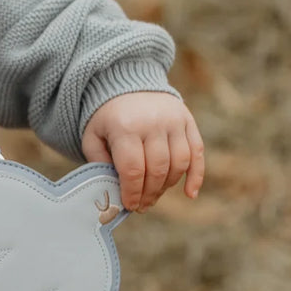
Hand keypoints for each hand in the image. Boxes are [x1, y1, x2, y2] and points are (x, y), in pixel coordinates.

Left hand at [81, 92, 204, 211]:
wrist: (128, 84)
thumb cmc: (108, 118)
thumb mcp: (93, 136)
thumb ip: (99, 163)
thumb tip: (115, 191)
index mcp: (125, 126)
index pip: (133, 169)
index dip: (132, 192)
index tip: (130, 205)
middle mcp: (153, 122)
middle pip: (157, 169)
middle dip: (149, 193)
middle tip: (141, 206)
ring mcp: (174, 120)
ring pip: (179, 163)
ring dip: (167, 186)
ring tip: (154, 196)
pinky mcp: (188, 120)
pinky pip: (197, 152)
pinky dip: (196, 176)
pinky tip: (190, 194)